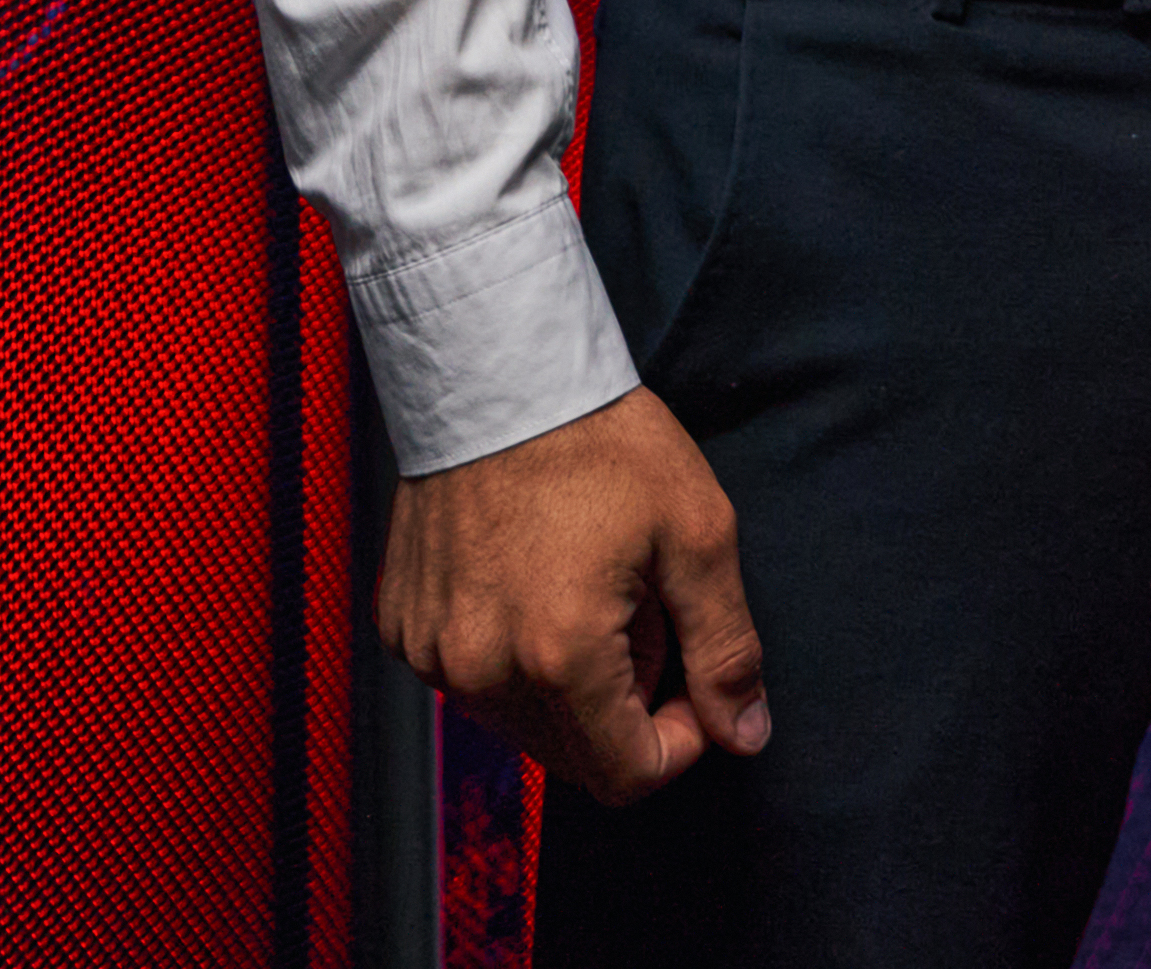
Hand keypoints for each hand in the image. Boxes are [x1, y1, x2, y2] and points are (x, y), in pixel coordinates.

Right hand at [378, 387, 774, 804]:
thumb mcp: (697, 535)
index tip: (694, 674)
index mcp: (558, 657)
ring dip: (571, 687)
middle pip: (575, 759)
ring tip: (592, 591)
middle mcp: (481, 672)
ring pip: (523, 725)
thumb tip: (746, 735)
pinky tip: (537, 581)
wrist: (498, 374)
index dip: (681, 740)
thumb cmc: (602, 442)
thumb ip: (726, 648)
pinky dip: (514, 656)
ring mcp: (434, 653)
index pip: (627, 776)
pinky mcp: (404, 629)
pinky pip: (473, 681)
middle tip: (646, 616)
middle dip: (628, 708)